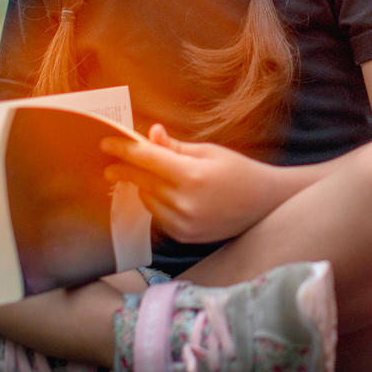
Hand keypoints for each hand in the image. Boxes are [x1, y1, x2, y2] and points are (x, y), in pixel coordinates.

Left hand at [100, 125, 280, 244]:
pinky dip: (156, 202)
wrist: (265, 204)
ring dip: (143, 186)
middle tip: (109, 164)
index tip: (106, 143)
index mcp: (192, 175)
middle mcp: (185, 202)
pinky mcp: (184, 236)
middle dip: (124, 170)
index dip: (124, 149)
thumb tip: (151, 135)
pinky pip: (158, 215)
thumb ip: (176, 147)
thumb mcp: (210, 152)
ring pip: (148, 200)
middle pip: (142, 181)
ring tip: (149, 176)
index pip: (147, 159)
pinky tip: (166, 194)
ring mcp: (184, 223)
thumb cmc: (239, 171)